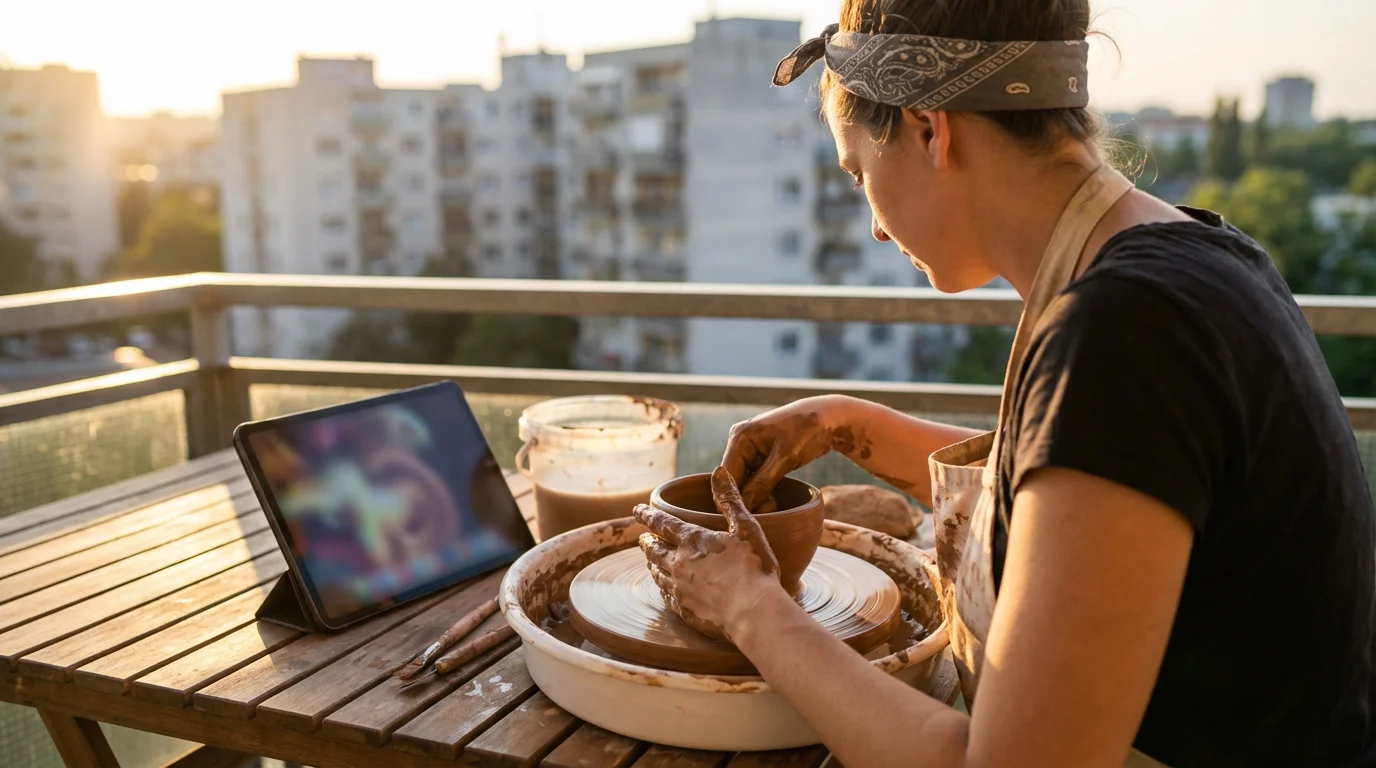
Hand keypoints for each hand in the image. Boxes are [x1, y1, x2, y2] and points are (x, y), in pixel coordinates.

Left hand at [633, 468, 784, 640]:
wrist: (753, 612)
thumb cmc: (753, 567)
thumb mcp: (745, 527)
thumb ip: (730, 500)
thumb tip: (718, 472)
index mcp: (693, 540)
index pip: (663, 523)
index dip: (648, 515)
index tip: (637, 510)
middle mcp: (679, 563)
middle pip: (654, 549)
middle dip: (647, 541)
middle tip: (642, 537)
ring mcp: (680, 589)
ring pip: (657, 573)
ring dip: (652, 563)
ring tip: (650, 560)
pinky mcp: (685, 611)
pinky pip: (666, 596)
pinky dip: (661, 588)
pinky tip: (663, 588)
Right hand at [722, 395, 861, 511]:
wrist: (830, 418)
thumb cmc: (808, 430)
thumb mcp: (786, 457)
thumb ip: (763, 482)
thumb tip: (745, 506)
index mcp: (741, 437)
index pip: (727, 474)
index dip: (733, 496)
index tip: (747, 516)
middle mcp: (741, 442)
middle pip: (734, 479)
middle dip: (747, 498)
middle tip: (766, 513)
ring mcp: (752, 450)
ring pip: (745, 481)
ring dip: (756, 496)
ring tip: (772, 507)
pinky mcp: (763, 457)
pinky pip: (756, 479)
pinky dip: (763, 491)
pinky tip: (773, 501)